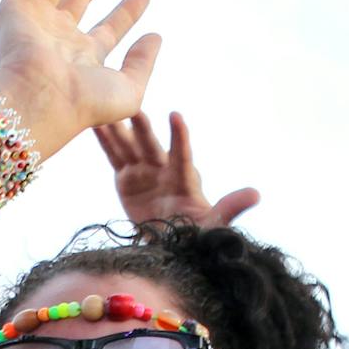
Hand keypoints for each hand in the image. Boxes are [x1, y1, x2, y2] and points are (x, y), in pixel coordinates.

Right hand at [0, 0, 160, 155]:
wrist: (42, 99)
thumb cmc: (84, 103)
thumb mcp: (129, 90)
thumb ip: (143, 63)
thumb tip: (155, 36)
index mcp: (82, 58)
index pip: (108, 27)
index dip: (129, 8)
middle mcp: (57, 36)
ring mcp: (35, 18)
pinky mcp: (15, 3)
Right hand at [93, 110, 257, 228]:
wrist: (173, 241)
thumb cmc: (196, 233)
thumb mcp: (213, 224)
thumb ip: (230, 207)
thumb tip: (256, 194)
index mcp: (183, 178)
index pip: (182, 155)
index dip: (179, 137)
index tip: (176, 116)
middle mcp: (163, 169)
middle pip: (151, 146)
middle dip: (143, 129)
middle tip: (133, 107)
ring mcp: (144, 170)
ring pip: (129, 146)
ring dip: (118, 128)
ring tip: (104, 107)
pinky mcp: (126, 177)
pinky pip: (113, 156)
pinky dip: (104, 140)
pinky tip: (91, 122)